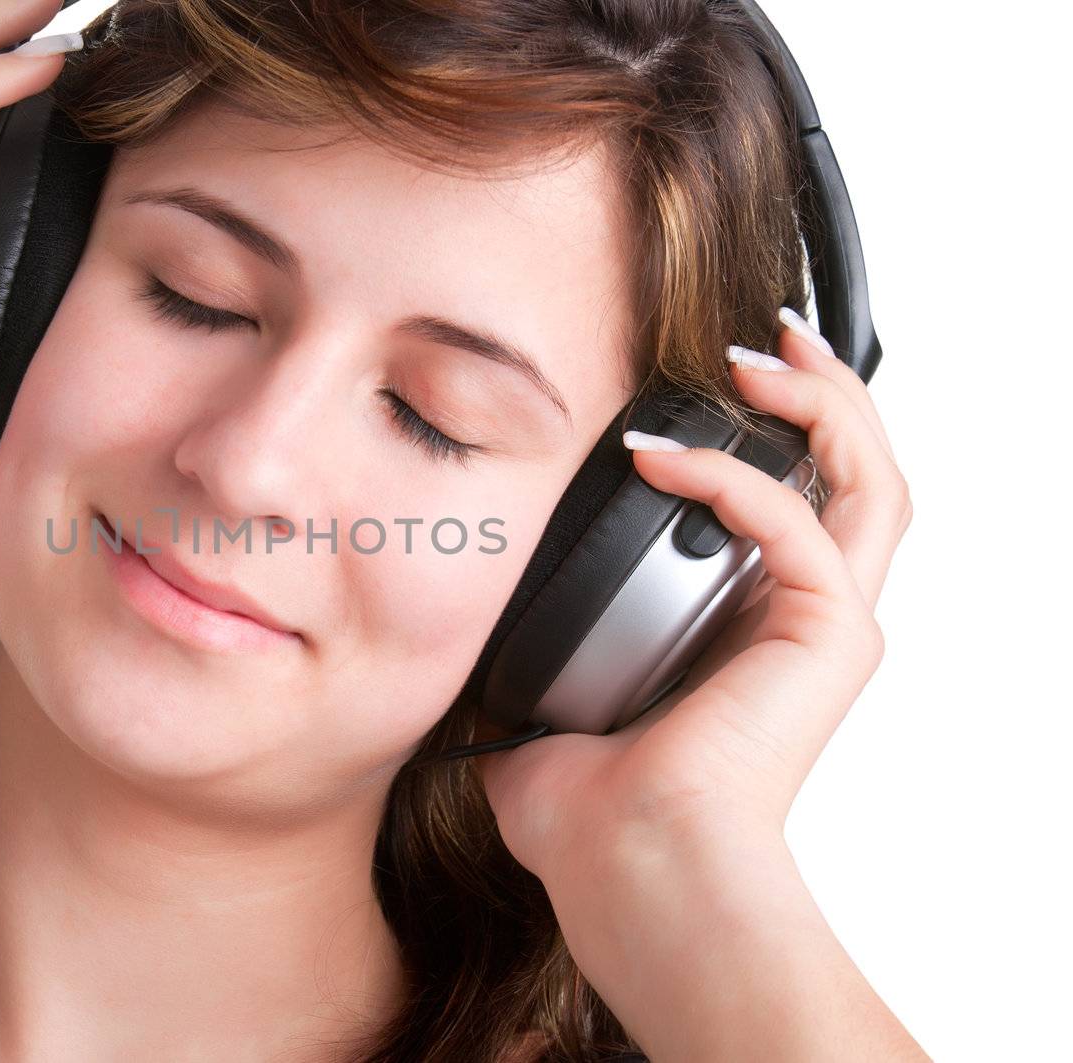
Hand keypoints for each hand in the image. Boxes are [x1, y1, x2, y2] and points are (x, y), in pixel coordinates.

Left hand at [478, 310, 912, 884]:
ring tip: (758, 357)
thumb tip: (461, 630)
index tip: (708, 384)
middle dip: (819, 393)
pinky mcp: (827, 638)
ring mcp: (824, 626)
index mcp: (747, 628)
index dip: (765, 433)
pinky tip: (661, 458)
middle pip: (853, 475)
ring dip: (818, 405)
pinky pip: (797, 524)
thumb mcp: (542, 708)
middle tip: (769, 340)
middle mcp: (800, 618)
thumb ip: (520, 660)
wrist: (625, 868)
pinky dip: (733, 477)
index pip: (788, 503)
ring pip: (866, 483)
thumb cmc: (593, 816)